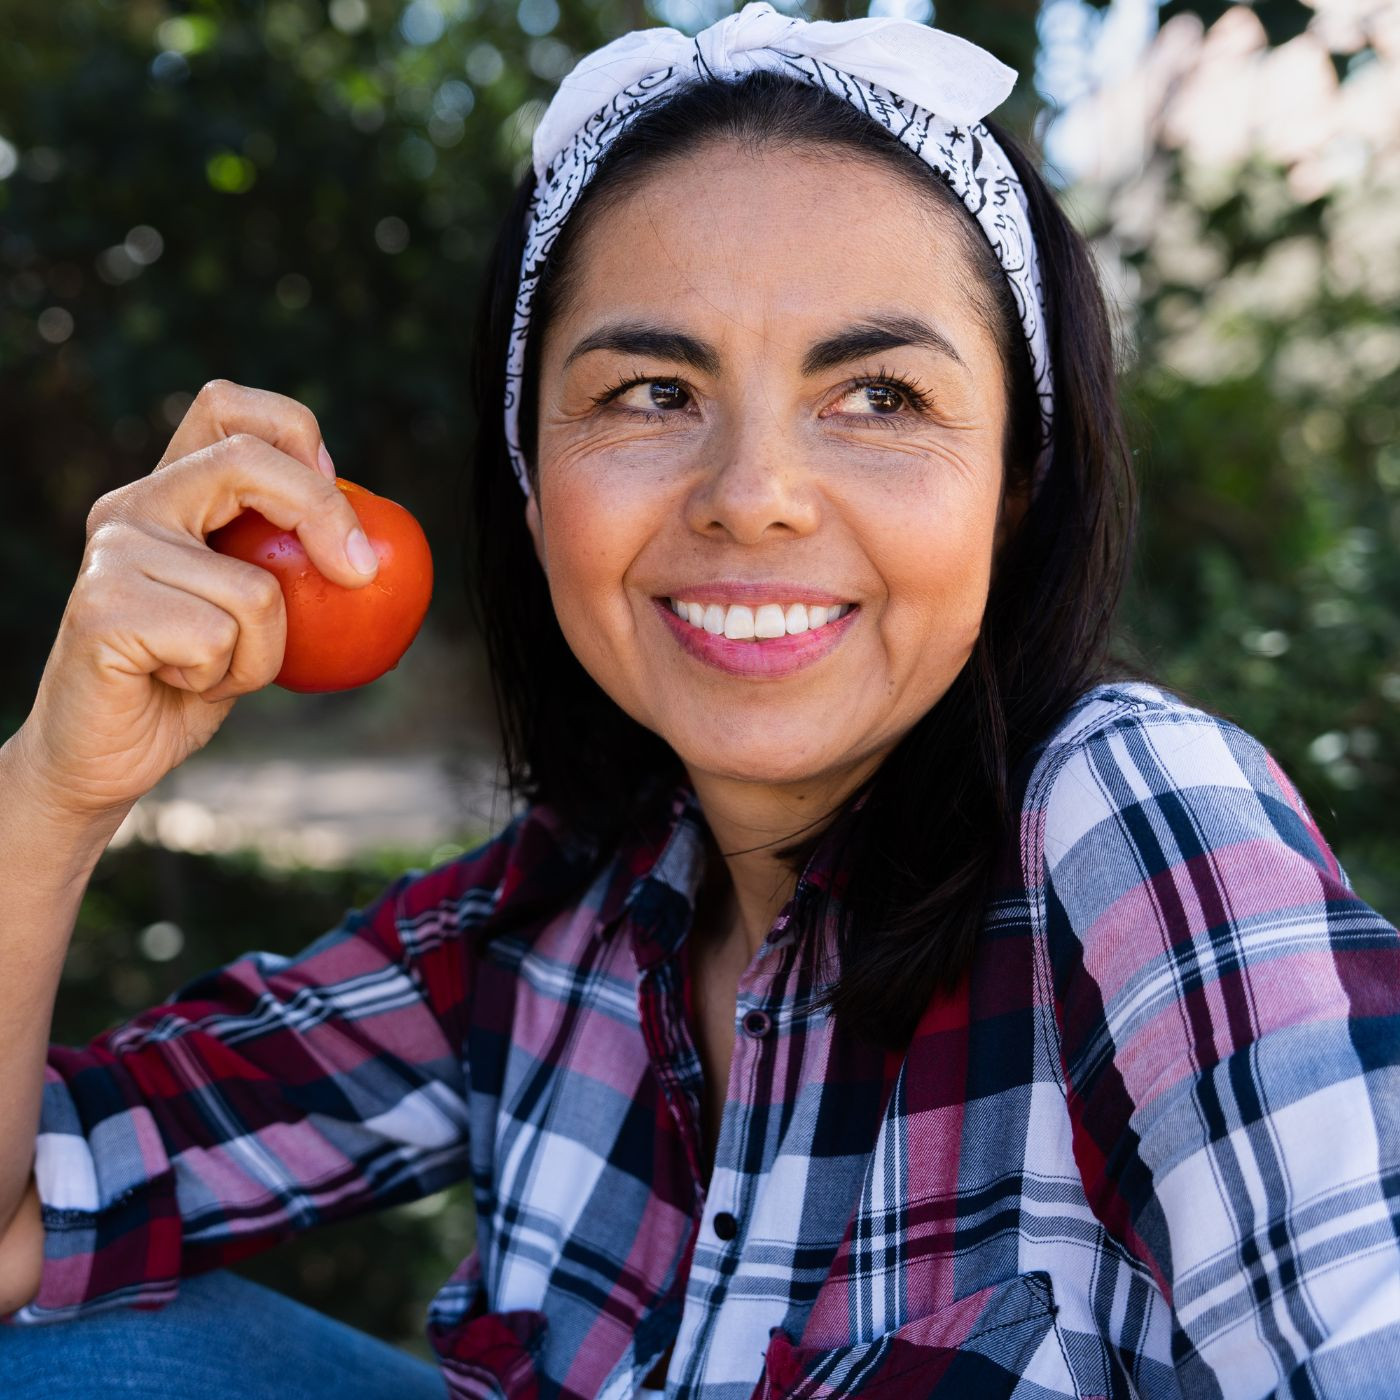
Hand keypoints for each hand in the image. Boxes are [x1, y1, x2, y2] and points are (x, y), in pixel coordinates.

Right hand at [13, 380, 379, 825]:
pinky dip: (228, 678)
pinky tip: (181, 684)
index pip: (225, 406)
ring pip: (255, 587)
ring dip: (264, 653)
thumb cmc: (188, 683)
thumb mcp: (252, 616)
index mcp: (167, 493)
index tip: (337, 486)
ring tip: (214, 670)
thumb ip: (285, 568)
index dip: (292, 428)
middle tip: (360, 574)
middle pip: (245, 460)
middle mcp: (131, 507)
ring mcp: (112, 553)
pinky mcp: (103, 609)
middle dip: (322, 511)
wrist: (105, 756)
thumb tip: (378, 551)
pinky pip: (221, 638)